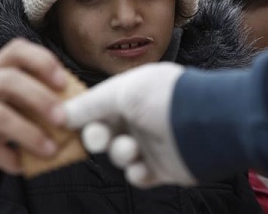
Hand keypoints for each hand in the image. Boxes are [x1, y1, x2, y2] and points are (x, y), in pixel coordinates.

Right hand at [0, 38, 69, 173]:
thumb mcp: (0, 101)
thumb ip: (28, 103)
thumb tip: (70, 116)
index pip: (16, 51)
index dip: (42, 61)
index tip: (63, 81)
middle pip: (9, 81)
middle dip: (41, 99)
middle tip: (63, 119)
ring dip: (30, 133)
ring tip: (50, 150)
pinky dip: (7, 157)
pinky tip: (21, 164)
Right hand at [62, 62, 195, 187]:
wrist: (206, 126)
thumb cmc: (163, 100)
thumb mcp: (120, 93)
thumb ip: (89, 104)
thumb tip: (61, 113)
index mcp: (132, 92)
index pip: (99, 104)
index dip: (82, 115)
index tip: (65, 123)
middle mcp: (141, 116)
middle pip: (104, 131)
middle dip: (97, 136)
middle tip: (99, 138)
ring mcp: (152, 142)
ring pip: (119, 153)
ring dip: (120, 152)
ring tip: (132, 149)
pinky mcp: (162, 167)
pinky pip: (138, 174)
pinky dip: (136, 172)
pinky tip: (143, 166)